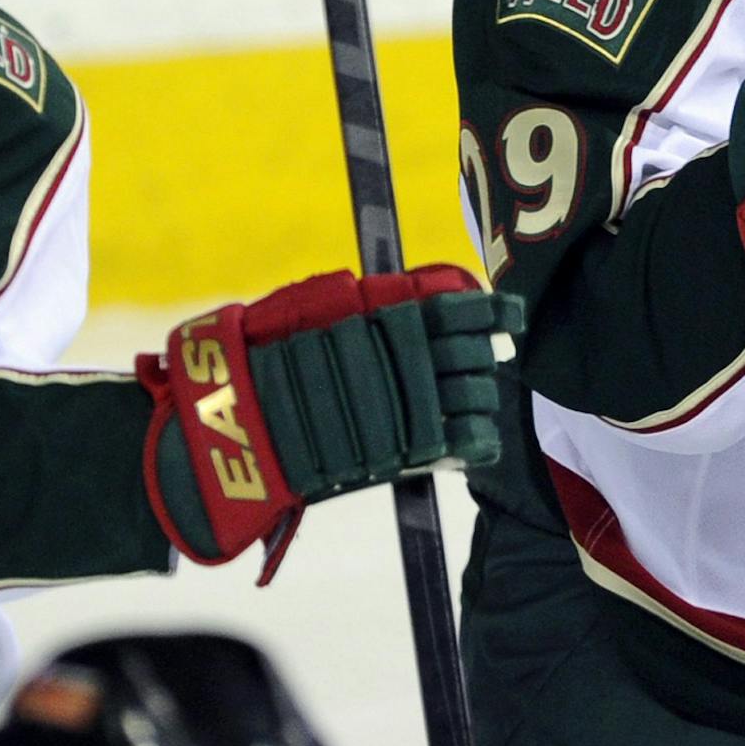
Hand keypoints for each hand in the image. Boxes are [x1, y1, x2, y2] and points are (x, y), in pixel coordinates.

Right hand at [137, 266, 522, 581]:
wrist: (234, 424)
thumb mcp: (313, 309)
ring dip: (479, 400)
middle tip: (486, 364)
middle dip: (484, 360)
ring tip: (471, 404)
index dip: (493, 312)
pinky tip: (473, 442)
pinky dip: (475, 441)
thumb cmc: (264, 361)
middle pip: (475, 354)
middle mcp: (403, 354)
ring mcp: (408, 403)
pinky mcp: (406, 451)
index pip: (460, 306)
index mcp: (382, 312)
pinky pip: (465, 442)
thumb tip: (420, 294)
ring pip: (476, 397)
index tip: (510, 316)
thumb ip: (367, 301)